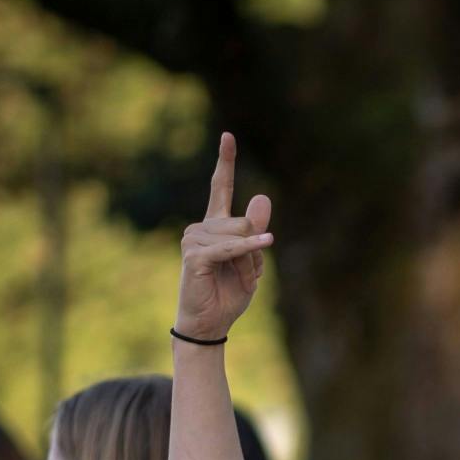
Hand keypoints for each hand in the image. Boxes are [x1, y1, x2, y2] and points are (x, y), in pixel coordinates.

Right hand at [176, 132, 274, 341]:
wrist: (210, 323)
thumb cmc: (229, 294)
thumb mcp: (252, 261)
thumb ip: (257, 231)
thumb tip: (262, 196)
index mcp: (216, 226)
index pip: (220, 187)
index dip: (225, 161)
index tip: (228, 135)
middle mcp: (201, 226)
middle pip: (244, 222)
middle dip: (254, 251)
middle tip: (240, 274)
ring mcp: (194, 238)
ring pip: (240, 235)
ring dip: (247, 261)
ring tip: (230, 279)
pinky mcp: (194, 254)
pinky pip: (231, 248)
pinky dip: (248, 251)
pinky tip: (266, 245)